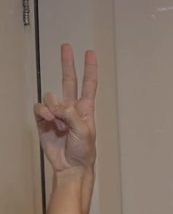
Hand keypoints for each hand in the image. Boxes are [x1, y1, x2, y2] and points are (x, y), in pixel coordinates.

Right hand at [34, 44, 97, 173]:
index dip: (90, 68)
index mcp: (85, 109)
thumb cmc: (83, 152)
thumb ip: (71, 115)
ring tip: (57, 122)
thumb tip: (57, 105)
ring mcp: (57, 114)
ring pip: (50, 98)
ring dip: (52, 107)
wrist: (70, 166)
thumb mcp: (84, 132)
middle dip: (67, 63)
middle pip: (68, 80)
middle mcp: (71, 108)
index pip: (88, 84)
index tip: (90, 53)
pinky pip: (40, 108)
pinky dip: (43, 112)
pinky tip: (49, 121)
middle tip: (66, 47)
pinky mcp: (44, 121)